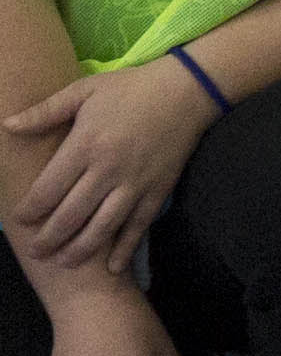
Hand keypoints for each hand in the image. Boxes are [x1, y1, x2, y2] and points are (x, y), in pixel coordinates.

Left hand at [8, 54, 226, 266]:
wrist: (188, 90)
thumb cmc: (131, 88)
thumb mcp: (85, 90)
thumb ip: (45, 111)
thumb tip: (7, 125)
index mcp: (85, 146)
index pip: (48, 189)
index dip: (29, 211)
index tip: (19, 221)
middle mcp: (107, 170)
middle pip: (70, 216)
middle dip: (48, 239)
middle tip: (35, 252)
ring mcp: (135, 183)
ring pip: (101, 227)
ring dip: (78, 250)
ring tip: (63, 262)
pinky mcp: (158, 190)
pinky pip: (138, 226)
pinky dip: (124, 249)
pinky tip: (111, 266)